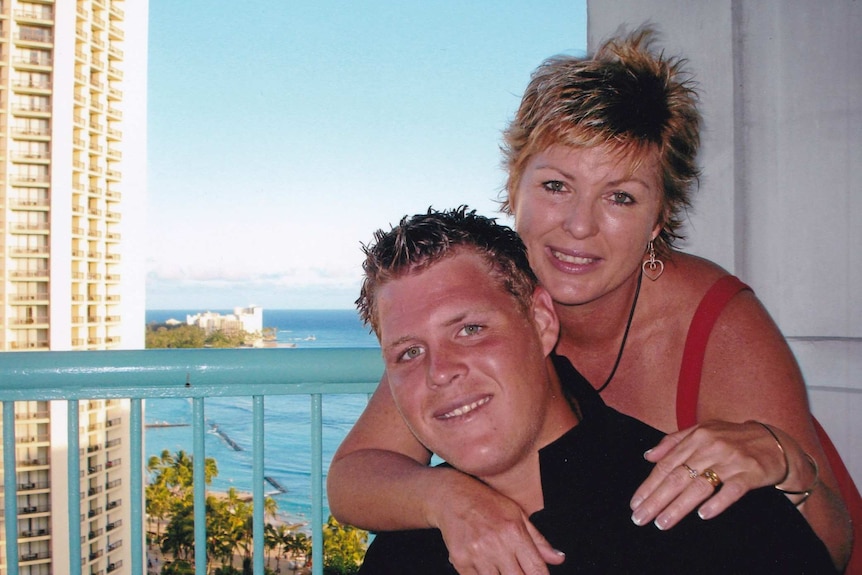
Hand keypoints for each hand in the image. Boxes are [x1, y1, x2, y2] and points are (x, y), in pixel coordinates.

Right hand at [433, 481, 564, 574]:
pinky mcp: (461, 560)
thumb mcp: (517, 514)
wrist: (451, 496)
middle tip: (517, 572)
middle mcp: (497, 544)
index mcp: (515, 532)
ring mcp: (478, 553)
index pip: (536, 569)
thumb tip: (559, 559)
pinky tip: (486, 569)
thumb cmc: (486, 503)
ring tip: (501, 569)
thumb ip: (538, 541)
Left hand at [629, 420, 788, 529]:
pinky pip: (732, 490)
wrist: (775, 443)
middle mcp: (711, 447)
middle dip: (656, 499)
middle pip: (678, 477)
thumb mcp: (702, 432)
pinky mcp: (751, 473)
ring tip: (663, 523)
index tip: (635, 503)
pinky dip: (717, 502)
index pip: (666, 464)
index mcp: (696, 437)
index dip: (649, 485)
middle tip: (641, 518)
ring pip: (700, 486)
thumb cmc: (733, 440)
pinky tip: (703, 515)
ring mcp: (731, 460)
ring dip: (678, 506)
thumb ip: (673, 442)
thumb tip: (648, 456)